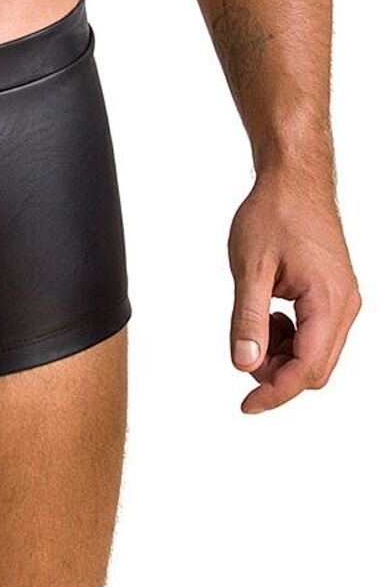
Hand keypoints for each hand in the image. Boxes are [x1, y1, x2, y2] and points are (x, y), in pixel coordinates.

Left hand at [227, 167, 359, 413]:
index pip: (307, 369)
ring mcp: (342, 301)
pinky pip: (315, 334)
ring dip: (281, 355)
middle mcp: (344, 306)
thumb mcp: (250, 269)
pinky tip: (267, 315)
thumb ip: (248, 319)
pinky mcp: (334, 294)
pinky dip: (288, 337)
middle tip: (242, 354)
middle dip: (277, 374)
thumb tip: (245, 364)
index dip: (275, 392)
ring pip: (315, 354)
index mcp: (329, 302)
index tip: (246, 406)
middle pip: (315, 369)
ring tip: (253, 326)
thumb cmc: (273, 215)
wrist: (293, 180)